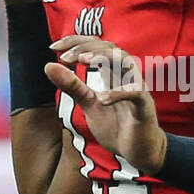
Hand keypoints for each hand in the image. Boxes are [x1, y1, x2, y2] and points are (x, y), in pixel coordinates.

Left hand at [46, 35, 167, 174]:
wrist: (138, 152)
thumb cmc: (117, 126)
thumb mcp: (89, 104)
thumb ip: (72, 86)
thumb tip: (48, 65)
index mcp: (113, 73)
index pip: (96, 46)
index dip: (76, 41)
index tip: (53, 47)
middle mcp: (126, 76)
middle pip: (110, 48)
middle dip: (86, 47)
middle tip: (64, 57)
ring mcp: (137, 89)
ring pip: (126, 62)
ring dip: (105, 57)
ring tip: (83, 61)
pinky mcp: (145, 107)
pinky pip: (136, 93)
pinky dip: (119, 93)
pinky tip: (102, 98)